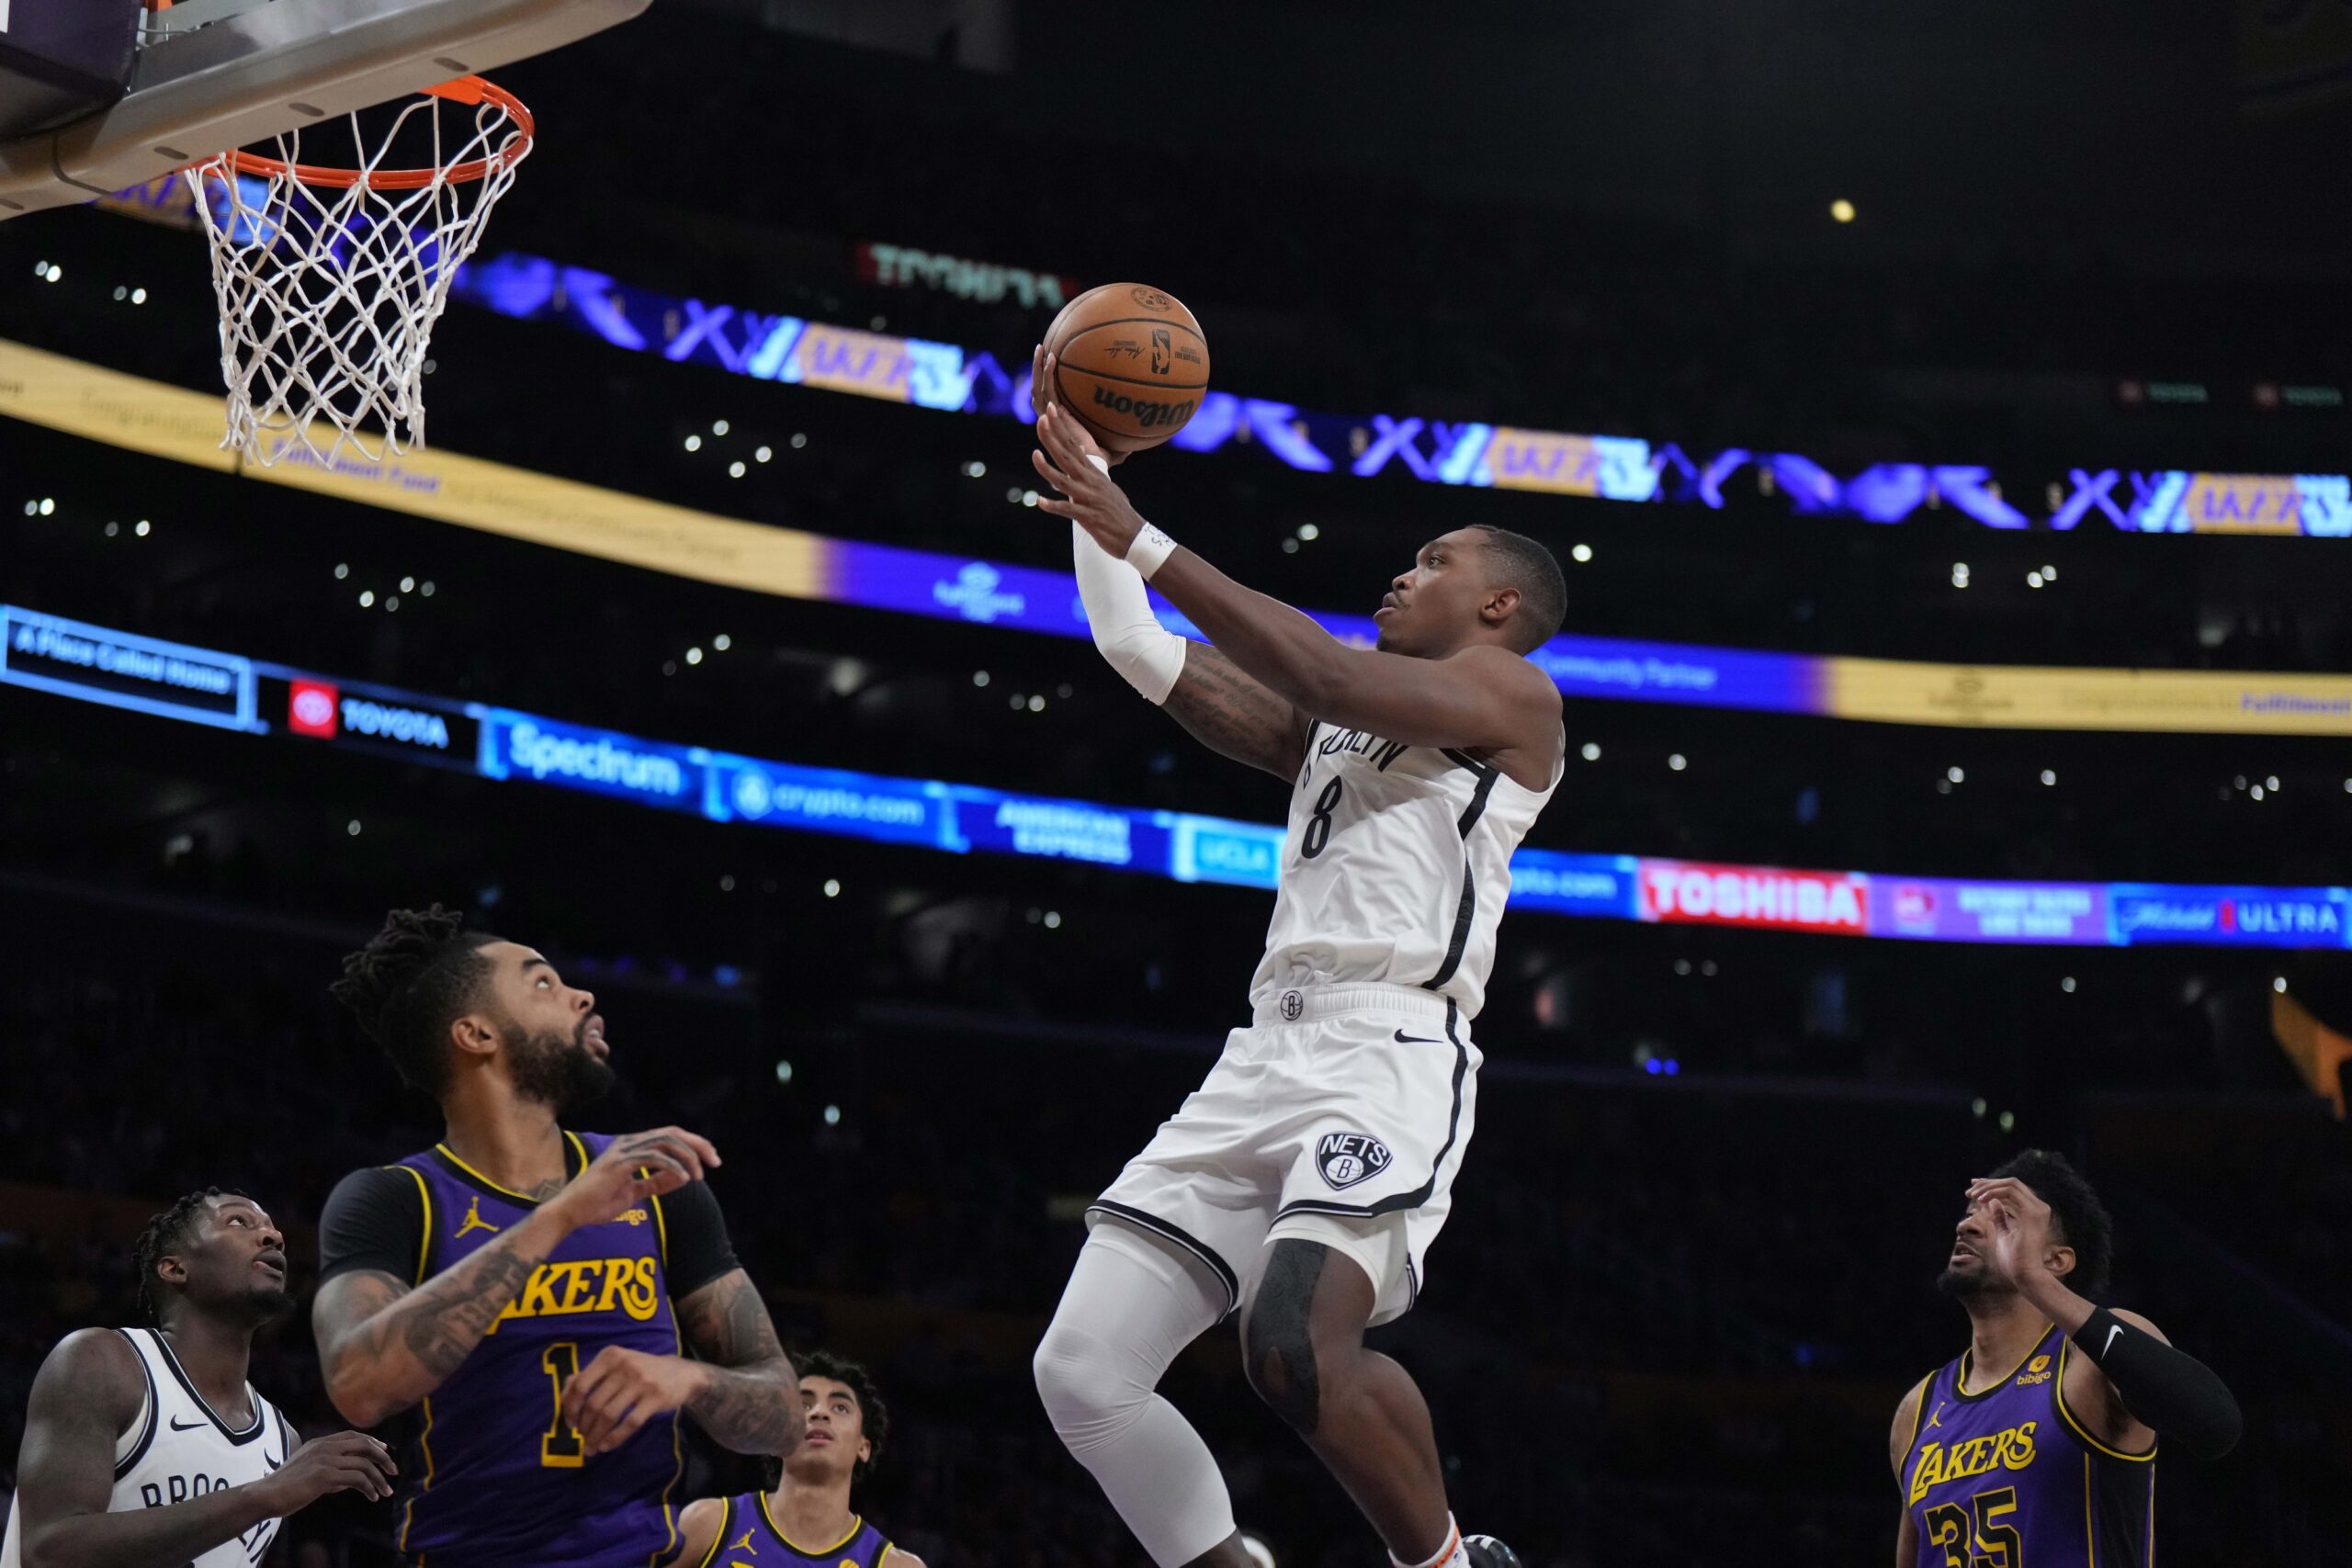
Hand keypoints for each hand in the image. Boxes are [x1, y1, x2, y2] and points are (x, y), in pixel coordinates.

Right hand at [252, 1431, 396, 1512]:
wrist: (266, 1495)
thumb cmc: (286, 1488)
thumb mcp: (309, 1472)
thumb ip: (331, 1472)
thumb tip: (352, 1480)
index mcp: (320, 1443)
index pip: (353, 1435)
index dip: (371, 1441)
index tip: (384, 1451)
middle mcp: (325, 1447)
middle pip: (364, 1444)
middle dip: (383, 1457)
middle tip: (394, 1470)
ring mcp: (326, 1459)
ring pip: (364, 1463)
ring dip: (379, 1478)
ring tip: (385, 1491)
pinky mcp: (325, 1475)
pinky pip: (357, 1478)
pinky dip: (369, 1487)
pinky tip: (372, 1497)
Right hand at [548, 1127, 719, 1231]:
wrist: (570, 1213)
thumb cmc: (597, 1203)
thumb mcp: (633, 1192)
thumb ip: (655, 1183)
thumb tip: (681, 1178)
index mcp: (632, 1146)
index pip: (670, 1136)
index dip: (694, 1144)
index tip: (711, 1161)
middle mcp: (628, 1143)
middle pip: (672, 1133)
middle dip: (698, 1145)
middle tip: (716, 1162)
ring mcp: (623, 1151)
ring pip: (666, 1142)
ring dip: (688, 1157)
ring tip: (699, 1176)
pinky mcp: (619, 1163)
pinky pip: (654, 1158)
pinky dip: (673, 1167)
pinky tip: (684, 1179)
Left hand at [561, 1346, 703, 1456]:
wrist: (681, 1373)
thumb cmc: (641, 1370)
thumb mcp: (616, 1364)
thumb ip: (589, 1376)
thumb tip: (565, 1396)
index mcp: (610, 1356)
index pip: (580, 1384)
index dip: (570, 1407)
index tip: (570, 1423)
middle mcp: (624, 1365)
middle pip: (594, 1404)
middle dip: (584, 1426)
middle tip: (582, 1437)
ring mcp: (641, 1381)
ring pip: (609, 1415)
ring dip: (596, 1436)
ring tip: (592, 1446)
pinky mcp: (655, 1398)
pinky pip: (629, 1423)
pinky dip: (614, 1438)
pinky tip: (607, 1445)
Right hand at [1030, 343, 1125, 465]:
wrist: (1094, 466)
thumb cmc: (1103, 457)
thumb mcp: (1112, 445)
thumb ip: (1120, 441)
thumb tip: (1137, 439)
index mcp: (1061, 418)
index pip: (1049, 396)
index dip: (1046, 381)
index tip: (1051, 360)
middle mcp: (1053, 416)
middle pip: (1039, 388)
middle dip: (1037, 367)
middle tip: (1042, 346)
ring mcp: (1052, 416)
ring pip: (1038, 387)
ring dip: (1037, 367)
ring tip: (1042, 347)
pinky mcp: (1054, 416)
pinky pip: (1048, 392)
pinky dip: (1047, 375)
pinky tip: (1052, 359)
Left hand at [1033, 383, 1147, 554]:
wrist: (1134, 535)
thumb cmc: (1117, 511)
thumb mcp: (1104, 485)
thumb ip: (1090, 471)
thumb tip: (1081, 456)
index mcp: (1092, 473)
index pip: (1073, 445)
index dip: (1060, 428)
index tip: (1049, 411)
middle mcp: (1089, 481)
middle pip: (1067, 456)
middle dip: (1052, 437)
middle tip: (1041, 418)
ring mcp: (1088, 498)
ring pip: (1063, 480)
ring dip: (1047, 468)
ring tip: (1034, 455)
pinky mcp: (1087, 516)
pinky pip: (1068, 510)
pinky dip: (1053, 506)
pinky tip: (1039, 501)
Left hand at [1966, 1176, 2057, 1292]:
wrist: (2024, 1274)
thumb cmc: (2014, 1259)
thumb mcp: (2003, 1234)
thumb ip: (2000, 1217)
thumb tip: (1992, 1202)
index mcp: (2034, 1212)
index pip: (2013, 1190)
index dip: (1993, 1185)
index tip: (1974, 1186)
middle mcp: (2039, 1208)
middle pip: (2012, 1183)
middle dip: (1988, 1184)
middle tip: (1969, 1191)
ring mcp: (2038, 1209)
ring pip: (2011, 1184)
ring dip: (1988, 1187)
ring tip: (1972, 1196)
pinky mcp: (2032, 1213)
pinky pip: (2010, 1192)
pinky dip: (1994, 1192)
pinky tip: (1980, 1200)